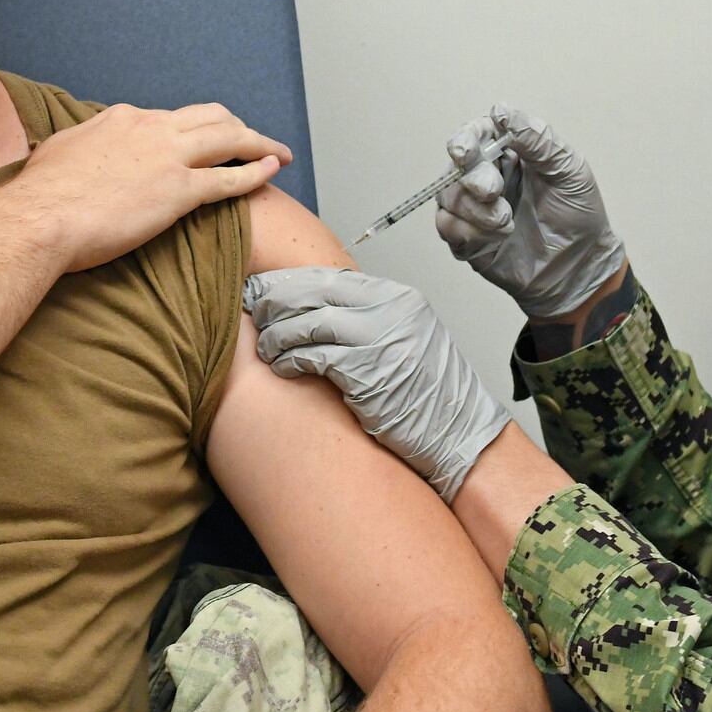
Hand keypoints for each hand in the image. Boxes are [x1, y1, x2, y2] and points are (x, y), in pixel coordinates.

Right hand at [14, 103, 288, 271]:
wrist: (41, 218)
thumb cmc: (41, 195)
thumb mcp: (59, 151)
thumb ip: (80, 145)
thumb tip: (73, 150)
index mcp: (123, 119)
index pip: (169, 118)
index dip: (190, 130)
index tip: (198, 143)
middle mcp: (152, 129)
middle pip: (210, 117)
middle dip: (237, 125)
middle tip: (252, 139)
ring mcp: (169, 158)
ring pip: (229, 137)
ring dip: (259, 142)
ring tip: (278, 152)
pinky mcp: (180, 191)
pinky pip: (230, 177)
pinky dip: (256, 171)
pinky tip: (272, 170)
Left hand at [243, 267, 509, 501]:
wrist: (460, 435)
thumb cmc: (429, 396)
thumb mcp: (404, 339)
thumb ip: (366, 320)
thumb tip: (312, 312)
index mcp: (397, 297)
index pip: (328, 276)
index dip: (288, 282)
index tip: (263, 289)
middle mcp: (389, 310)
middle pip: (313, 291)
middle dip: (274, 301)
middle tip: (250, 310)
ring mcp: (380, 338)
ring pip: (308, 321)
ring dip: (277, 335)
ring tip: (265, 348)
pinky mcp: (367, 370)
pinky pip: (313, 355)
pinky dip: (290, 360)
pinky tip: (282, 368)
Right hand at [436, 103, 626, 318]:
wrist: (578, 267)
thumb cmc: (578, 214)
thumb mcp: (569, 169)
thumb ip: (537, 139)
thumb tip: (502, 112)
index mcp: (510, 153)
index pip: (477, 133)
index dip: (467, 138)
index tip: (465, 151)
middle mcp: (486, 176)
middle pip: (457, 164)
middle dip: (472, 177)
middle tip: (493, 192)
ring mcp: (474, 208)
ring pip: (448, 196)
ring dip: (475, 210)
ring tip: (506, 222)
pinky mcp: (467, 238)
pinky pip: (447, 227)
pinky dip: (468, 232)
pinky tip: (495, 239)